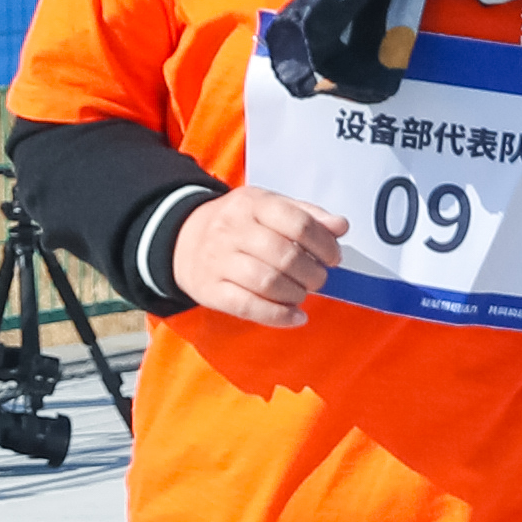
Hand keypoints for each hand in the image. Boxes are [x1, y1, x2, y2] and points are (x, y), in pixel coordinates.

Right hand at [168, 187, 347, 328]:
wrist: (181, 239)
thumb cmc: (237, 224)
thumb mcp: (268, 207)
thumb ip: (306, 215)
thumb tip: (340, 226)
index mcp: (252, 204)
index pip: (298, 223)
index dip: (324, 244)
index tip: (333, 257)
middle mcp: (232, 230)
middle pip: (284, 256)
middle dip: (312, 274)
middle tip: (318, 279)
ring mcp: (218, 260)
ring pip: (267, 282)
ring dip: (296, 294)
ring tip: (302, 293)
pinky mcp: (210, 290)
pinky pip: (248, 306)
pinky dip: (278, 316)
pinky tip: (296, 316)